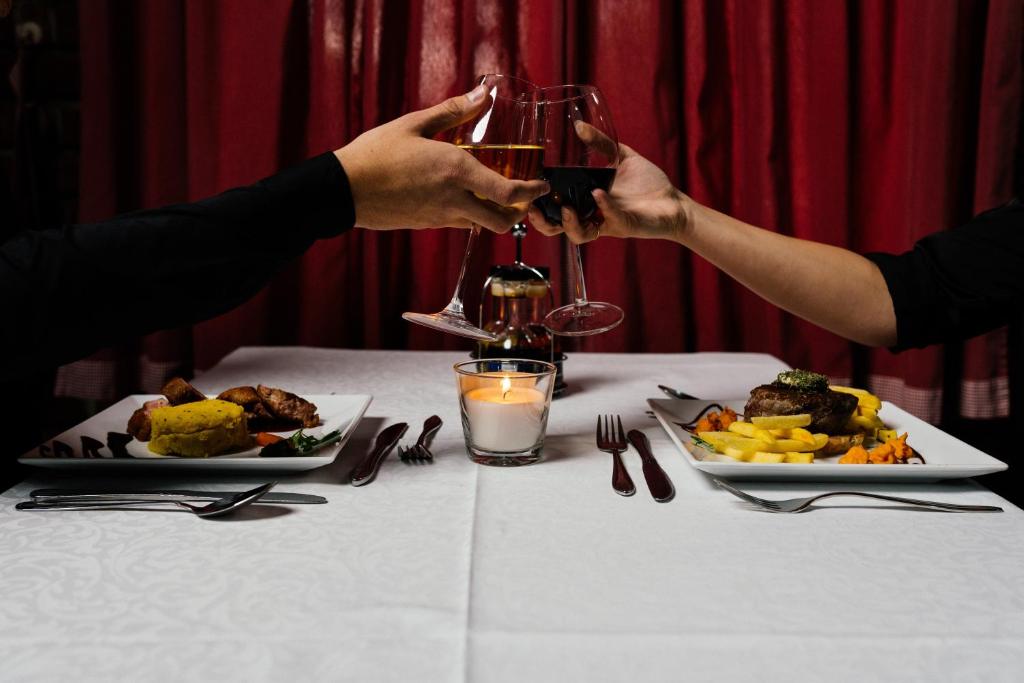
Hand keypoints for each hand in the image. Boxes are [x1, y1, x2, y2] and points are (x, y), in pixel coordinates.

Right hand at [336, 86, 549, 232]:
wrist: (344, 190)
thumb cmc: (376, 153)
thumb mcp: (415, 124)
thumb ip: (452, 112)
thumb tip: (482, 94)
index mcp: (457, 171)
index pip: (509, 193)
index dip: (532, 192)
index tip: (541, 184)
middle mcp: (455, 199)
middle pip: (503, 220)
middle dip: (519, 212)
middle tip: (523, 196)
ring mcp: (441, 216)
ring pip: (482, 225)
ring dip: (494, 214)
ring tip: (494, 194)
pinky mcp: (428, 224)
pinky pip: (459, 223)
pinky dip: (470, 214)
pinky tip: (462, 195)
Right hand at [528, 137, 688, 244]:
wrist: (674, 202)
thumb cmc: (648, 184)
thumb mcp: (622, 158)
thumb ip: (601, 143)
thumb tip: (579, 125)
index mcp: (585, 201)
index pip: (554, 208)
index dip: (538, 204)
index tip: (527, 189)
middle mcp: (591, 215)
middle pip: (557, 228)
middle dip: (542, 222)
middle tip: (533, 208)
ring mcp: (606, 223)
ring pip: (577, 234)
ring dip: (568, 223)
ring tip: (565, 208)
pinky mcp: (623, 226)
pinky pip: (608, 219)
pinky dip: (602, 206)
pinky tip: (598, 193)